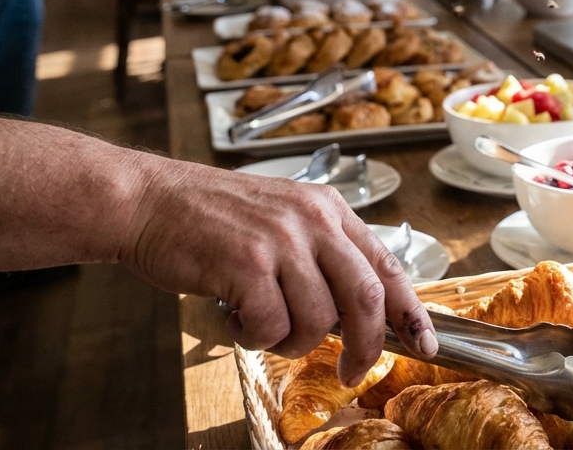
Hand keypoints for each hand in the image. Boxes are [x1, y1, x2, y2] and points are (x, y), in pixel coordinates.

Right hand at [119, 159, 436, 385]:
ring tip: (262, 326)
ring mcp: (280, 239)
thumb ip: (320, 257)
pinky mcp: (245, 262)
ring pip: (317, 319)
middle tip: (351, 370)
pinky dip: (255, 337)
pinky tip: (235, 319)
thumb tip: (355, 314)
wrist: (147, 201)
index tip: (425, 342)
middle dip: (366, 345)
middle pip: (366, 297)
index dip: (411, 310)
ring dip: (292, 341)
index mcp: (327, 209)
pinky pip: (271, 324)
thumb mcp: (281, 221)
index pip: (387, 265)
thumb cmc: (208, 220)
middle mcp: (311, 220)